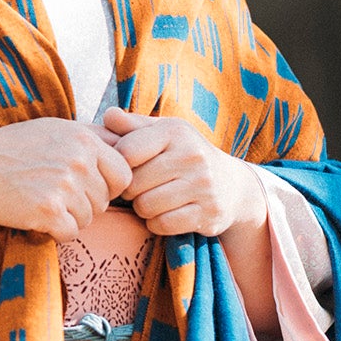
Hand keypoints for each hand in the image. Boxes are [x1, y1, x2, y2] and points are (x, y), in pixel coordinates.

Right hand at [0, 118, 132, 250]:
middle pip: (105, 201)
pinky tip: (36, 217)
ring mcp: (64, 185)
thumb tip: (123, 139)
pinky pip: (70, 233)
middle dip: (85, 205)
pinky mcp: (49, 210)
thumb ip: (90, 135)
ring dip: (68, 218)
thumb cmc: (12, 149)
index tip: (87, 189)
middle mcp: (79, 159)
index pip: (124, 174)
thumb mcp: (53, 128)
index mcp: (84, 139)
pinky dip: (55, 232)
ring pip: (89, 219)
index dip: (109, 187)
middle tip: (56, 196)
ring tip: (41, 203)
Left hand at [101, 106, 264, 237]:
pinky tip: (165, 214)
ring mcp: (203, 185)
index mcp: (175, 132)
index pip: (127, 152)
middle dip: (130, 191)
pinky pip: (163, 224)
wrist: (231, 184)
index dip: (119, 165)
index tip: (127, 168)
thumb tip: (108, 116)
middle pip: (134, 184)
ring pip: (146, 206)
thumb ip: (132, 126)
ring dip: (143, 209)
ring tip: (153, 200)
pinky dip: (157, 224)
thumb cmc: (184, 154)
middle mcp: (192, 156)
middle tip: (140, 189)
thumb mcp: (162, 133)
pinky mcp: (208, 213)